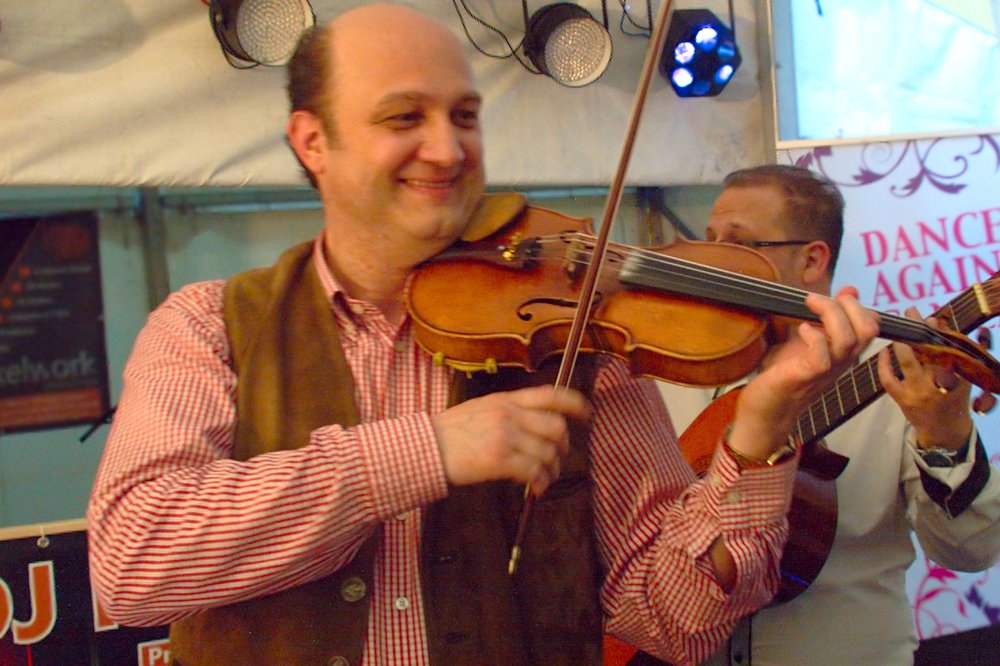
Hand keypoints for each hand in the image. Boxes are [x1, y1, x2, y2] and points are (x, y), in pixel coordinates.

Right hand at [431, 385, 591, 494]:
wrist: (425, 447)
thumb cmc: (450, 432)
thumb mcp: (482, 409)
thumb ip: (508, 412)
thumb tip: (535, 425)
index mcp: (506, 399)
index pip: (551, 394)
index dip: (575, 403)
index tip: (587, 414)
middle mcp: (509, 414)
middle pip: (556, 426)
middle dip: (563, 446)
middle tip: (558, 458)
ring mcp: (505, 436)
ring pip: (548, 452)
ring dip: (552, 469)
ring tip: (545, 478)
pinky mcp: (498, 459)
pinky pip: (534, 471)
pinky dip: (540, 482)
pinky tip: (536, 488)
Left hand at [731, 286, 879, 456]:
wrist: (768, 408)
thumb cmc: (786, 373)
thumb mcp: (809, 339)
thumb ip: (828, 318)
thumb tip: (850, 290)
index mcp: (844, 351)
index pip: (872, 324)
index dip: (859, 305)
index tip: (835, 297)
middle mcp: (842, 360)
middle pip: (869, 328)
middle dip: (850, 305)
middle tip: (822, 299)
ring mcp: (827, 369)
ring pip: (849, 338)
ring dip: (830, 313)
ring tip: (809, 304)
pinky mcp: (807, 375)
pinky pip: (822, 356)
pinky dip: (813, 336)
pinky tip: (801, 330)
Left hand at [877, 307, 972, 449]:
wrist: (945, 431)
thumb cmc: (954, 399)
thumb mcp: (963, 377)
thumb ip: (953, 350)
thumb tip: (936, 320)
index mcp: (959, 377)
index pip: (949, 350)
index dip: (940, 332)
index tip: (933, 318)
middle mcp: (940, 384)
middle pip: (928, 352)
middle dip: (919, 330)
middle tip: (910, 312)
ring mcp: (919, 392)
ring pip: (908, 363)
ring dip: (901, 343)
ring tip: (897, 328)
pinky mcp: (903, 400)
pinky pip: (889, 380)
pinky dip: (884, 364)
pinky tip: (883, 352)